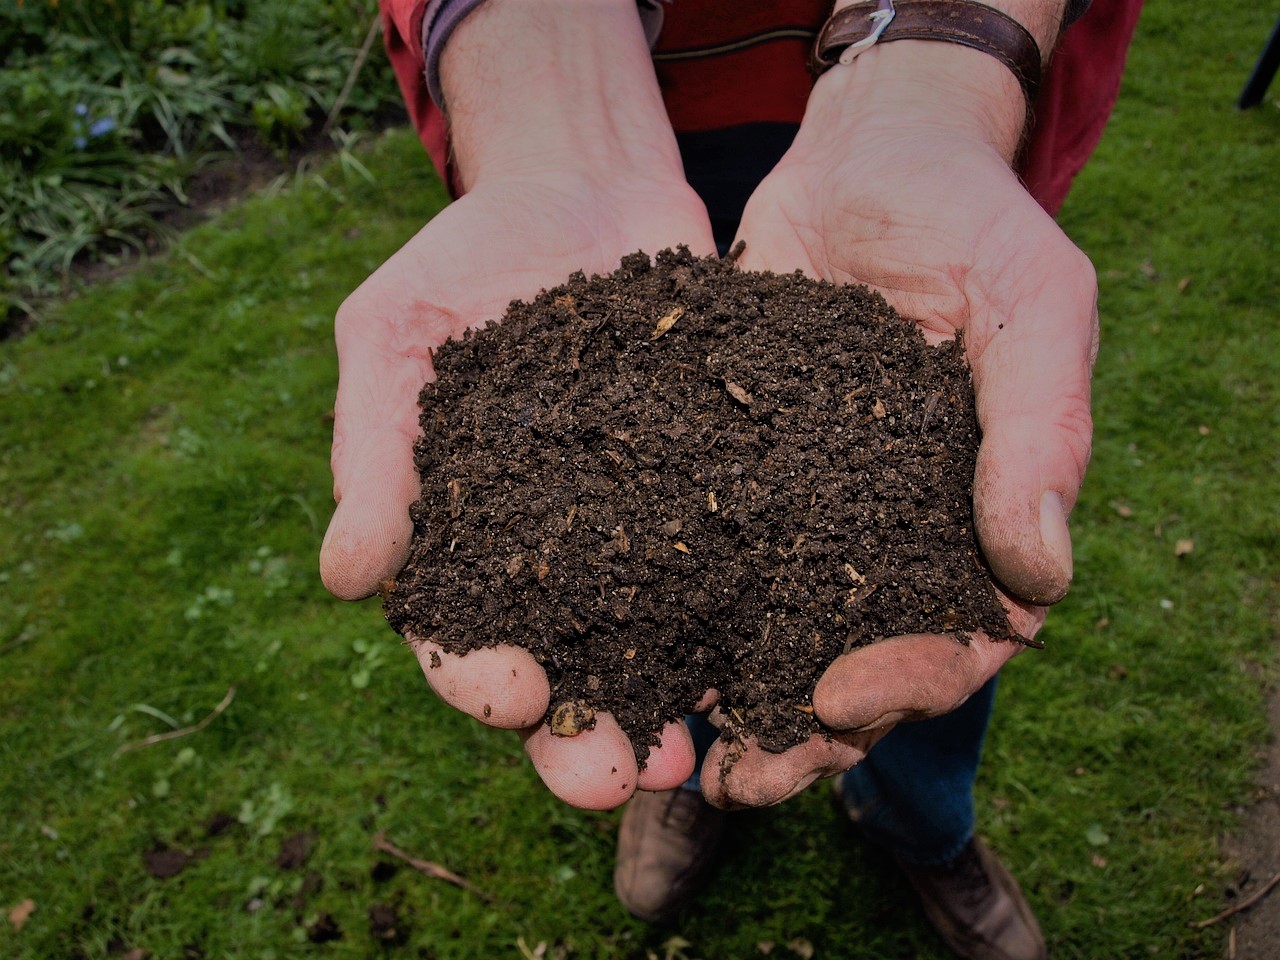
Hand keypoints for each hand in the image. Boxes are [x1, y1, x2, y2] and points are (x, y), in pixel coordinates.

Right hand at [320, 0, 715, 808]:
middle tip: (613, 776)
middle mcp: (556, 556)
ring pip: (655, 647)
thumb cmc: (467, 259)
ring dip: (671, 709)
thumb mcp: (395, 334)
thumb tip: (345, 578)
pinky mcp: (717, 493)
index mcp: (466, 539)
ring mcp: (643, 530)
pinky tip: (776, 661)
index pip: (460, 635)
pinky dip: (751, 623)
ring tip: (694, 755)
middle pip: (565, 672)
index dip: (478, 678)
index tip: (511, 694)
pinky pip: (736, 570)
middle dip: (582, 736)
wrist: (581, 184)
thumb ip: (373, 450)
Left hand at [700, 41, 1096, 808]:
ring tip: (665, 748)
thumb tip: (1039, 577)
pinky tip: (614, 644)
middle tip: (736, 779)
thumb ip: (1040, 431)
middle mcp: (885, 532)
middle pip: (852, 662)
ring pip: (768, 628)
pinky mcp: (727, 471)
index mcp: (973, 519)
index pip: (959, 637)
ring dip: (723, 695)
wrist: (866, 156)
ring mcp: (803, 508)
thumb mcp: (1031, 305)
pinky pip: (698, 551)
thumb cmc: (971, 219)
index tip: (837, 698)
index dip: (907, 682)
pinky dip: (662, 604)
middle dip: (800, 729)